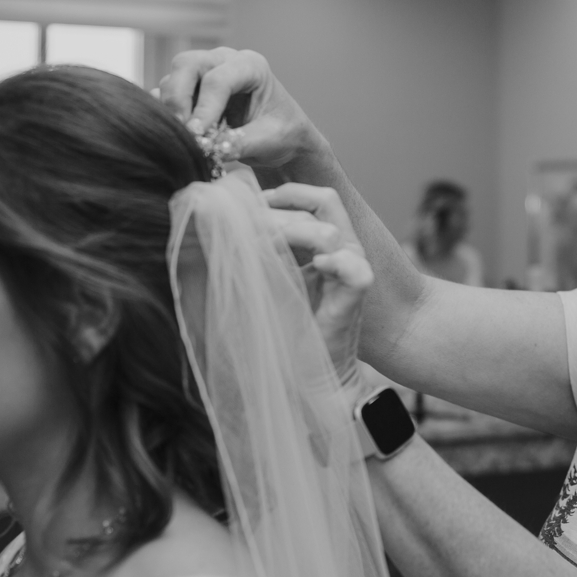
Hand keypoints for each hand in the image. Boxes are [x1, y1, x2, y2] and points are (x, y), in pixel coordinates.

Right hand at [157, 48, 325, 168]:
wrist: (282, 138)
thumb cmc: (283, 133)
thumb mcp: (270, 140)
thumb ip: (241, 143)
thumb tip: (207, 149)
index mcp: (251, 66)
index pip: (218, 80)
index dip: (205, 108)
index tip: (197, 136)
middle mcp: (224, 61)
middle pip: (186, 65)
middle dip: (177, 98)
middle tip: (182, 132)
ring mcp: (204, 73)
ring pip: (172, 79)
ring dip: (171, 109)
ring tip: (185, 138)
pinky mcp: (190, 90)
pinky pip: (166, 94)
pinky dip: (166, 113)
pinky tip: (176, 134)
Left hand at [264, 182, 371, 384]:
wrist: (308, 381)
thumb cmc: (283, 334)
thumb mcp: (264, 281)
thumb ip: (255, 251)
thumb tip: (221, 217)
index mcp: (321, 246)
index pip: (312, 198)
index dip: (280, 194)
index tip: (245, 206)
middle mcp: (340, 254)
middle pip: (324, 202)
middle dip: (280, 206)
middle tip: (246, 224)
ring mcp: (349, 276)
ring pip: (331, 231)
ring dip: (293, 232)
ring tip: (262, 245)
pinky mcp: (352, 303)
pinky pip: (356, 271)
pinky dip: (337, 264)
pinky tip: (314, 267)